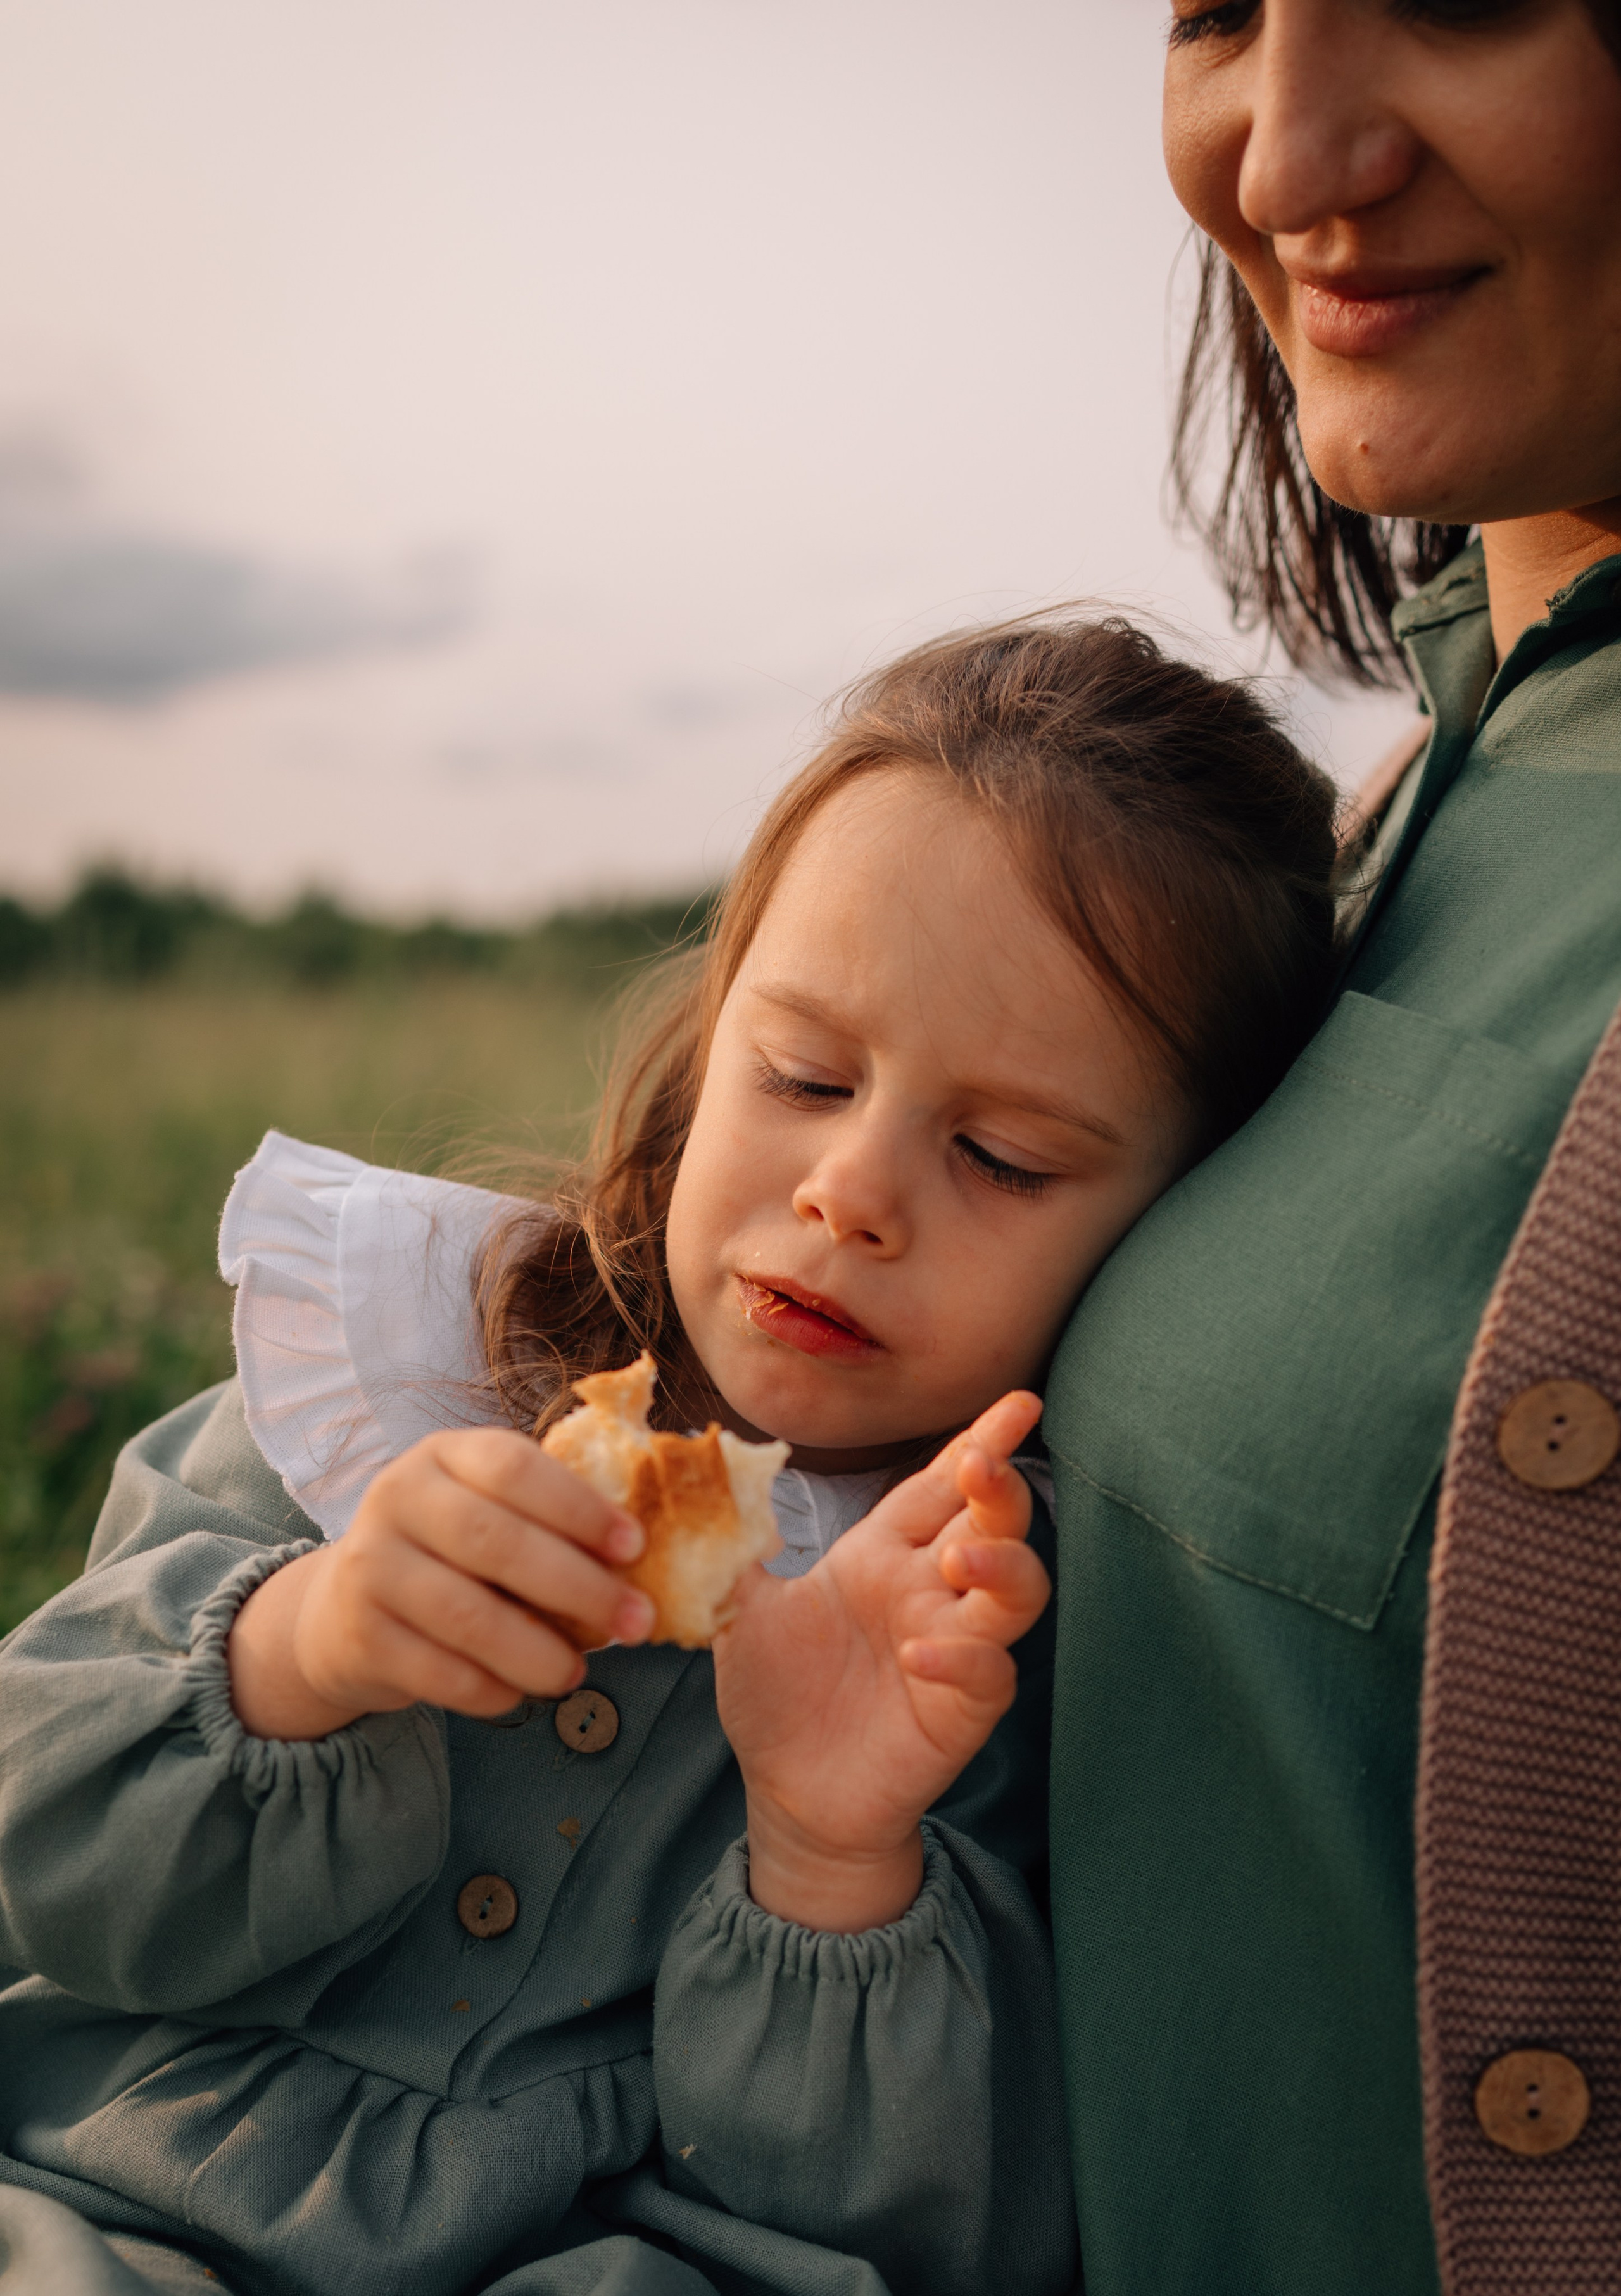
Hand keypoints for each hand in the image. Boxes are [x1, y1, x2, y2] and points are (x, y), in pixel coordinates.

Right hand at [227, 1429, 654, 1738]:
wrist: (340, 1611)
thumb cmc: (449, 1554)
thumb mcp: (488, 1511)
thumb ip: (550, 1518)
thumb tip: (649, 1556)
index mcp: (444, 1454)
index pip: (513, 1466)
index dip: (579, 1506)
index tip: (636, 1546)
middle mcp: (398, 1497)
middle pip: (495, 1541)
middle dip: (578, 1586)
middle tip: (637, 1622)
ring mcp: (370, 1565)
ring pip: (467, 1615)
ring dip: (538, 1652)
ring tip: (578, 1672)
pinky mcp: (359, 1635)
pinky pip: (439, 1672)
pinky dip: (491, 1689)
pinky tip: (520, 1693)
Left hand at [713, 1391, 1048, 1930]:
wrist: (787, 1792)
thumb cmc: (776, 1695)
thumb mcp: (741, 1609)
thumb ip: (735, 1545)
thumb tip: (710, 1474)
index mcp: (882, 1554)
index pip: (940, 1484)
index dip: (980, 1440)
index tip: (1020, 1401)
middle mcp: (928, 1591)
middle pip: (992, 1523)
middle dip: (1000, 1488)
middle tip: (983, 1467)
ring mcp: (953, 1647)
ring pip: (1017, 1591)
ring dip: (1003, 1565)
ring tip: (963, 1561)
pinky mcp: (960, 1709)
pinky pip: (988, 1673)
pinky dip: (963, 1656)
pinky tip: (919, 1652)